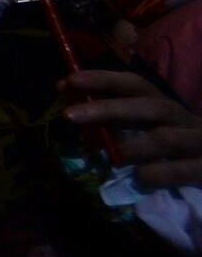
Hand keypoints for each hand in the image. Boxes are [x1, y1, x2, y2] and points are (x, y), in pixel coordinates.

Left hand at [64, 70, 201, 187]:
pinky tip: (143, 176)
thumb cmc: (176, 151)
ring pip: (167, 138)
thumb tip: (67, 96)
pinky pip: (187, 170)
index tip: (70, 80)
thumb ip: (112, 119)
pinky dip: (162, 172)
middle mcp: (185, 120)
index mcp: (166, 108)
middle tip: (68, 116)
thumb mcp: (146, 132)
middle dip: (108, 108)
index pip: (137, 85)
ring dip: (133, 146)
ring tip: (110, 157)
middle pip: (151, 107)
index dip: (104, 79)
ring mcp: (201, 143)